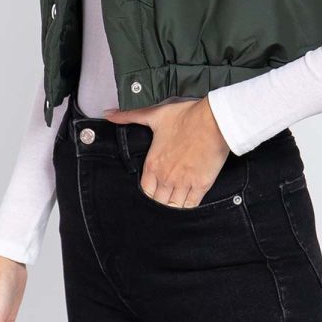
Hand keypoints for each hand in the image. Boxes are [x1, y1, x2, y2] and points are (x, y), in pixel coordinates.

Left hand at [103, 96, 229, 207]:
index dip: (146, 193)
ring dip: (172, 206)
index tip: (151, 190)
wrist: (213, 120)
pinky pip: (191, 205)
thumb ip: (129, 116)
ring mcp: (184, 183)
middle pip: (157, 203)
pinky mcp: (201, 185)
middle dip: (158, 202)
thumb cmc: (186, 116)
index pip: (144, 191)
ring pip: (173, 207)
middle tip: (162, 199)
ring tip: (173, 203)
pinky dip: (188, 207)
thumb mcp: (155, 114)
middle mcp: (166, 177)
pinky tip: (187, 203)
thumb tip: (108, 113)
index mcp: (153, 164)